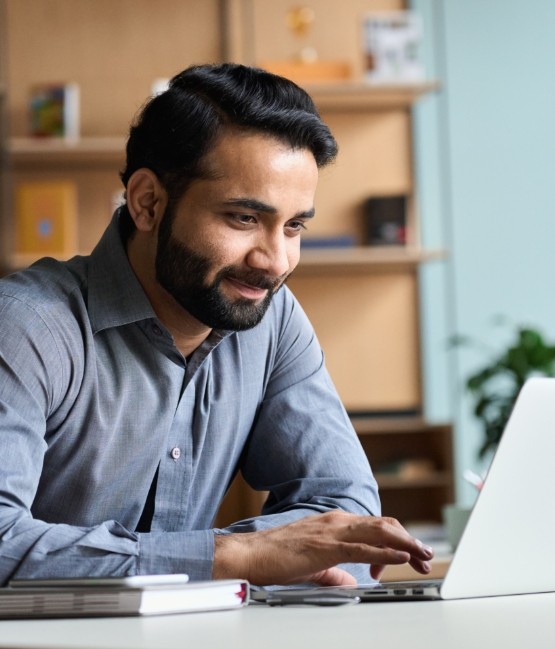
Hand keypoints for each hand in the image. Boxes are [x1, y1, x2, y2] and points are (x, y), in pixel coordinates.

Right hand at [212, 511, 432, 585]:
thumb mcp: (313, 565)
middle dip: (409, 540)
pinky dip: (386, 552)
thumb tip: (352, 582)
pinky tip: (401, 557)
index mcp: (334, 523)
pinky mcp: (326, 546)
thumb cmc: (276, 557)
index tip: (409, 557)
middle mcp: (337, 521)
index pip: (375, 527)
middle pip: (384, 526)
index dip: (397, 540)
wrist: (251, 554)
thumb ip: (335, 571)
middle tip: (426, 556)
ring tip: (423, 555)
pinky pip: (363, 547)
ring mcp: (332, 531)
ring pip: (379, 532)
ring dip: (405, 544)